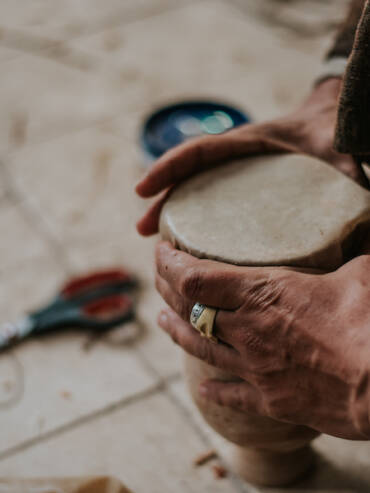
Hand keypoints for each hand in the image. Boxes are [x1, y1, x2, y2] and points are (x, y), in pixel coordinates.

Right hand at [136, 78, 368, 235]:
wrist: (333, 131)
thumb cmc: (334, 145)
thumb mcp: (341, 160)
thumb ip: (352, 181)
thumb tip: (365, 231)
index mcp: (251, 145)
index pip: (202, 152)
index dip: (170, 167)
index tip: (143, 189)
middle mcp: (236, 160)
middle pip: (190, 177)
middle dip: (163, 201)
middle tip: (143, 231)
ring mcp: (235, 175)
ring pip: (196, 191)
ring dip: (170, 213)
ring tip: (152, 242)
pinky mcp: (241, 193)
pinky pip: (210, 202)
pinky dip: (193, 218)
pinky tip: (186, 246)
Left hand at [155, 241, 369, 439]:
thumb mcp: (359, 275)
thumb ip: (347, 260)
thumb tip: (357, 251)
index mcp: (263, 293)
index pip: (194, 277)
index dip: (169, 263)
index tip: (161, 251)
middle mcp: (248, 330)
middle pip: (189, 308)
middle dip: (166, 290)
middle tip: (158, 279)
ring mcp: (255, 367)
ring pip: (200, 347)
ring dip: (176, 332)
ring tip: (161, 322)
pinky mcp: (271, 400)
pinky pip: (233, 394)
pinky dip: (215, 390)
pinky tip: (202, 388)